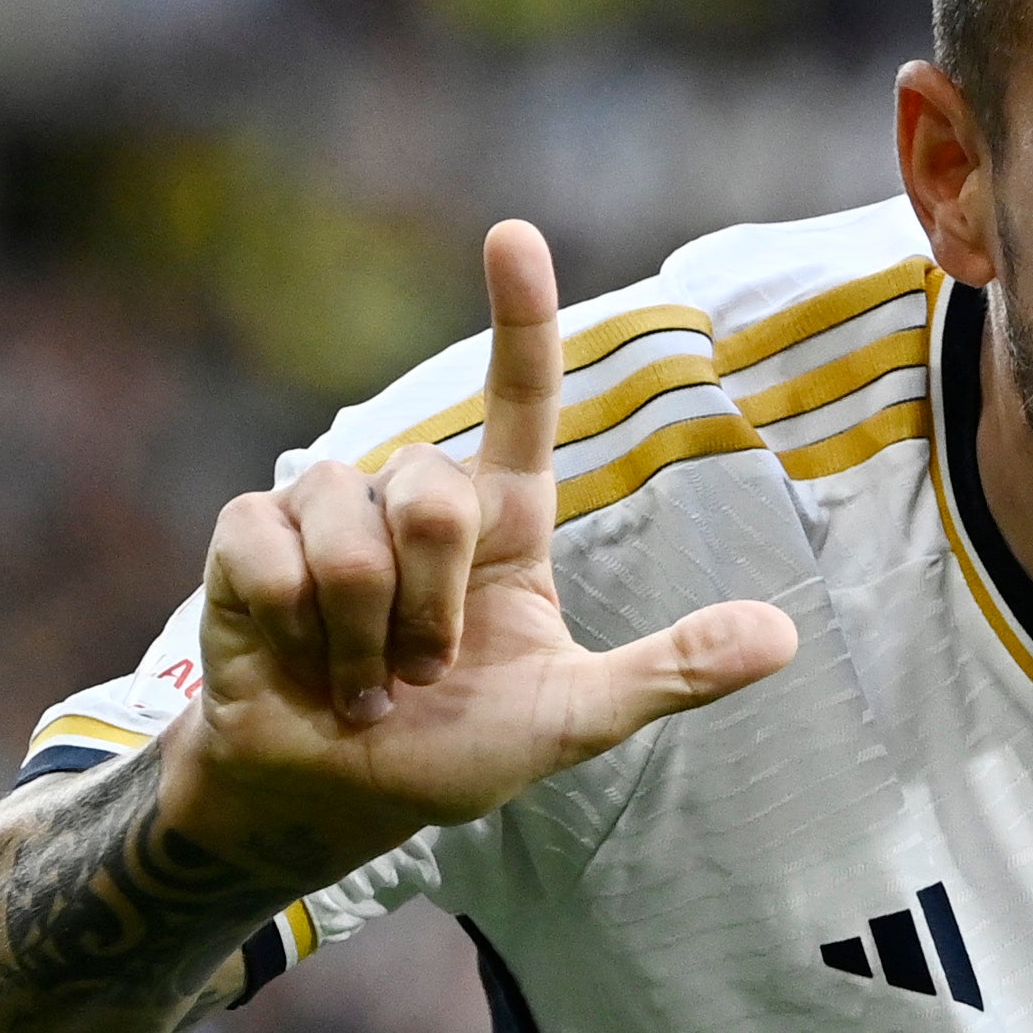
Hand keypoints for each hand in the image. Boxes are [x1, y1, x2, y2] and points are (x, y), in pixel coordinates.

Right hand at [167, 220, 798, 867]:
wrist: (335, 796)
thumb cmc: (457, 749)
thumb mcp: (576, 717)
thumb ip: (673, 671)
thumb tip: (783, 635)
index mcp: (503, 519)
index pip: (520, 398)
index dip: (518, 317)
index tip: (514, 236)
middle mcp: (417, 497)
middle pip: (436, 496)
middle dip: (432, 607)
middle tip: (426, 672)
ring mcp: (329, 509)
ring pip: (353, 534)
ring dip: (365, 635)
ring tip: (365, 679)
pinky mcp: (249, 537)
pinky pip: (274, 556)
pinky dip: (293, 631)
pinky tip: (296, 661)